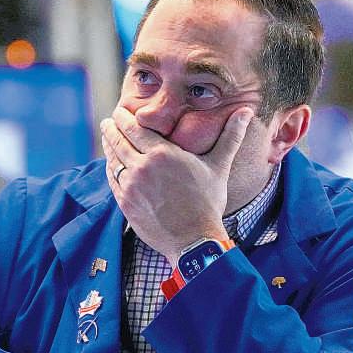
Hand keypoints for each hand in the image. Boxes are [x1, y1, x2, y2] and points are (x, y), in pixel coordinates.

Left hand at [100, 106, 252, 265]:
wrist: (194, 241)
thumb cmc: (208, 203)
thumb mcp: (218, 166)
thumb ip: (230, 136)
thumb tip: (246, 112)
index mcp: (162, 154)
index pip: (135, 128)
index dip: (124, 118)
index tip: (120, 111)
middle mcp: (142, 167)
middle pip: (119, 141)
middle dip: (112, 128)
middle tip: (108, 120)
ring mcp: (130, 187)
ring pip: (112, 160)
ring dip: (108, 146)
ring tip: (106, 137)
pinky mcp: (125, 203)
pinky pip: (112, 180)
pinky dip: (109, 168)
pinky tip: (111, 163)